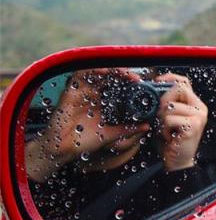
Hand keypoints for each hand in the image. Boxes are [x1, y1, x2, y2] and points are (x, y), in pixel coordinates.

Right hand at [26, 68, 148, 181]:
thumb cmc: (84, 141)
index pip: (118, 84)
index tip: (140, 84)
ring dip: (111, 70)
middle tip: (135, 78)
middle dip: (124, 74)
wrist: (63, 149)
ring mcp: (83, 91)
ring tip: (124, 73)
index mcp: (104, 101)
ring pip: (98, 72)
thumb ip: (128, 129)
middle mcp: (94, 93)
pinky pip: (80, 74)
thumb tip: (146, 126)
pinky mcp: (71, 91)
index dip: (129, 81)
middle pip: (110, 76)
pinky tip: (103, 71)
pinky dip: (92, 70)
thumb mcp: (111, 134)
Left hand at [155, 73, 207, 170]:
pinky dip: (164, 129)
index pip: (184, 82)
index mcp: (195, 104)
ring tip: (167, 130)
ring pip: (170, 106)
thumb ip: (167, 103)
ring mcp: (198, 116)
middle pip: (177, 89)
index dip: (169, 78)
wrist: (178, 163)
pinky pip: (169, 119)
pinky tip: (170, 137)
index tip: (157, 81)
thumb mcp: (168, 117)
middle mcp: (200, 108)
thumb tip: (154, 88)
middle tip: (161, 117)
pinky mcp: (193, 126)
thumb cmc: (171, 140)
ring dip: (162, 120)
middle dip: (163, 101)